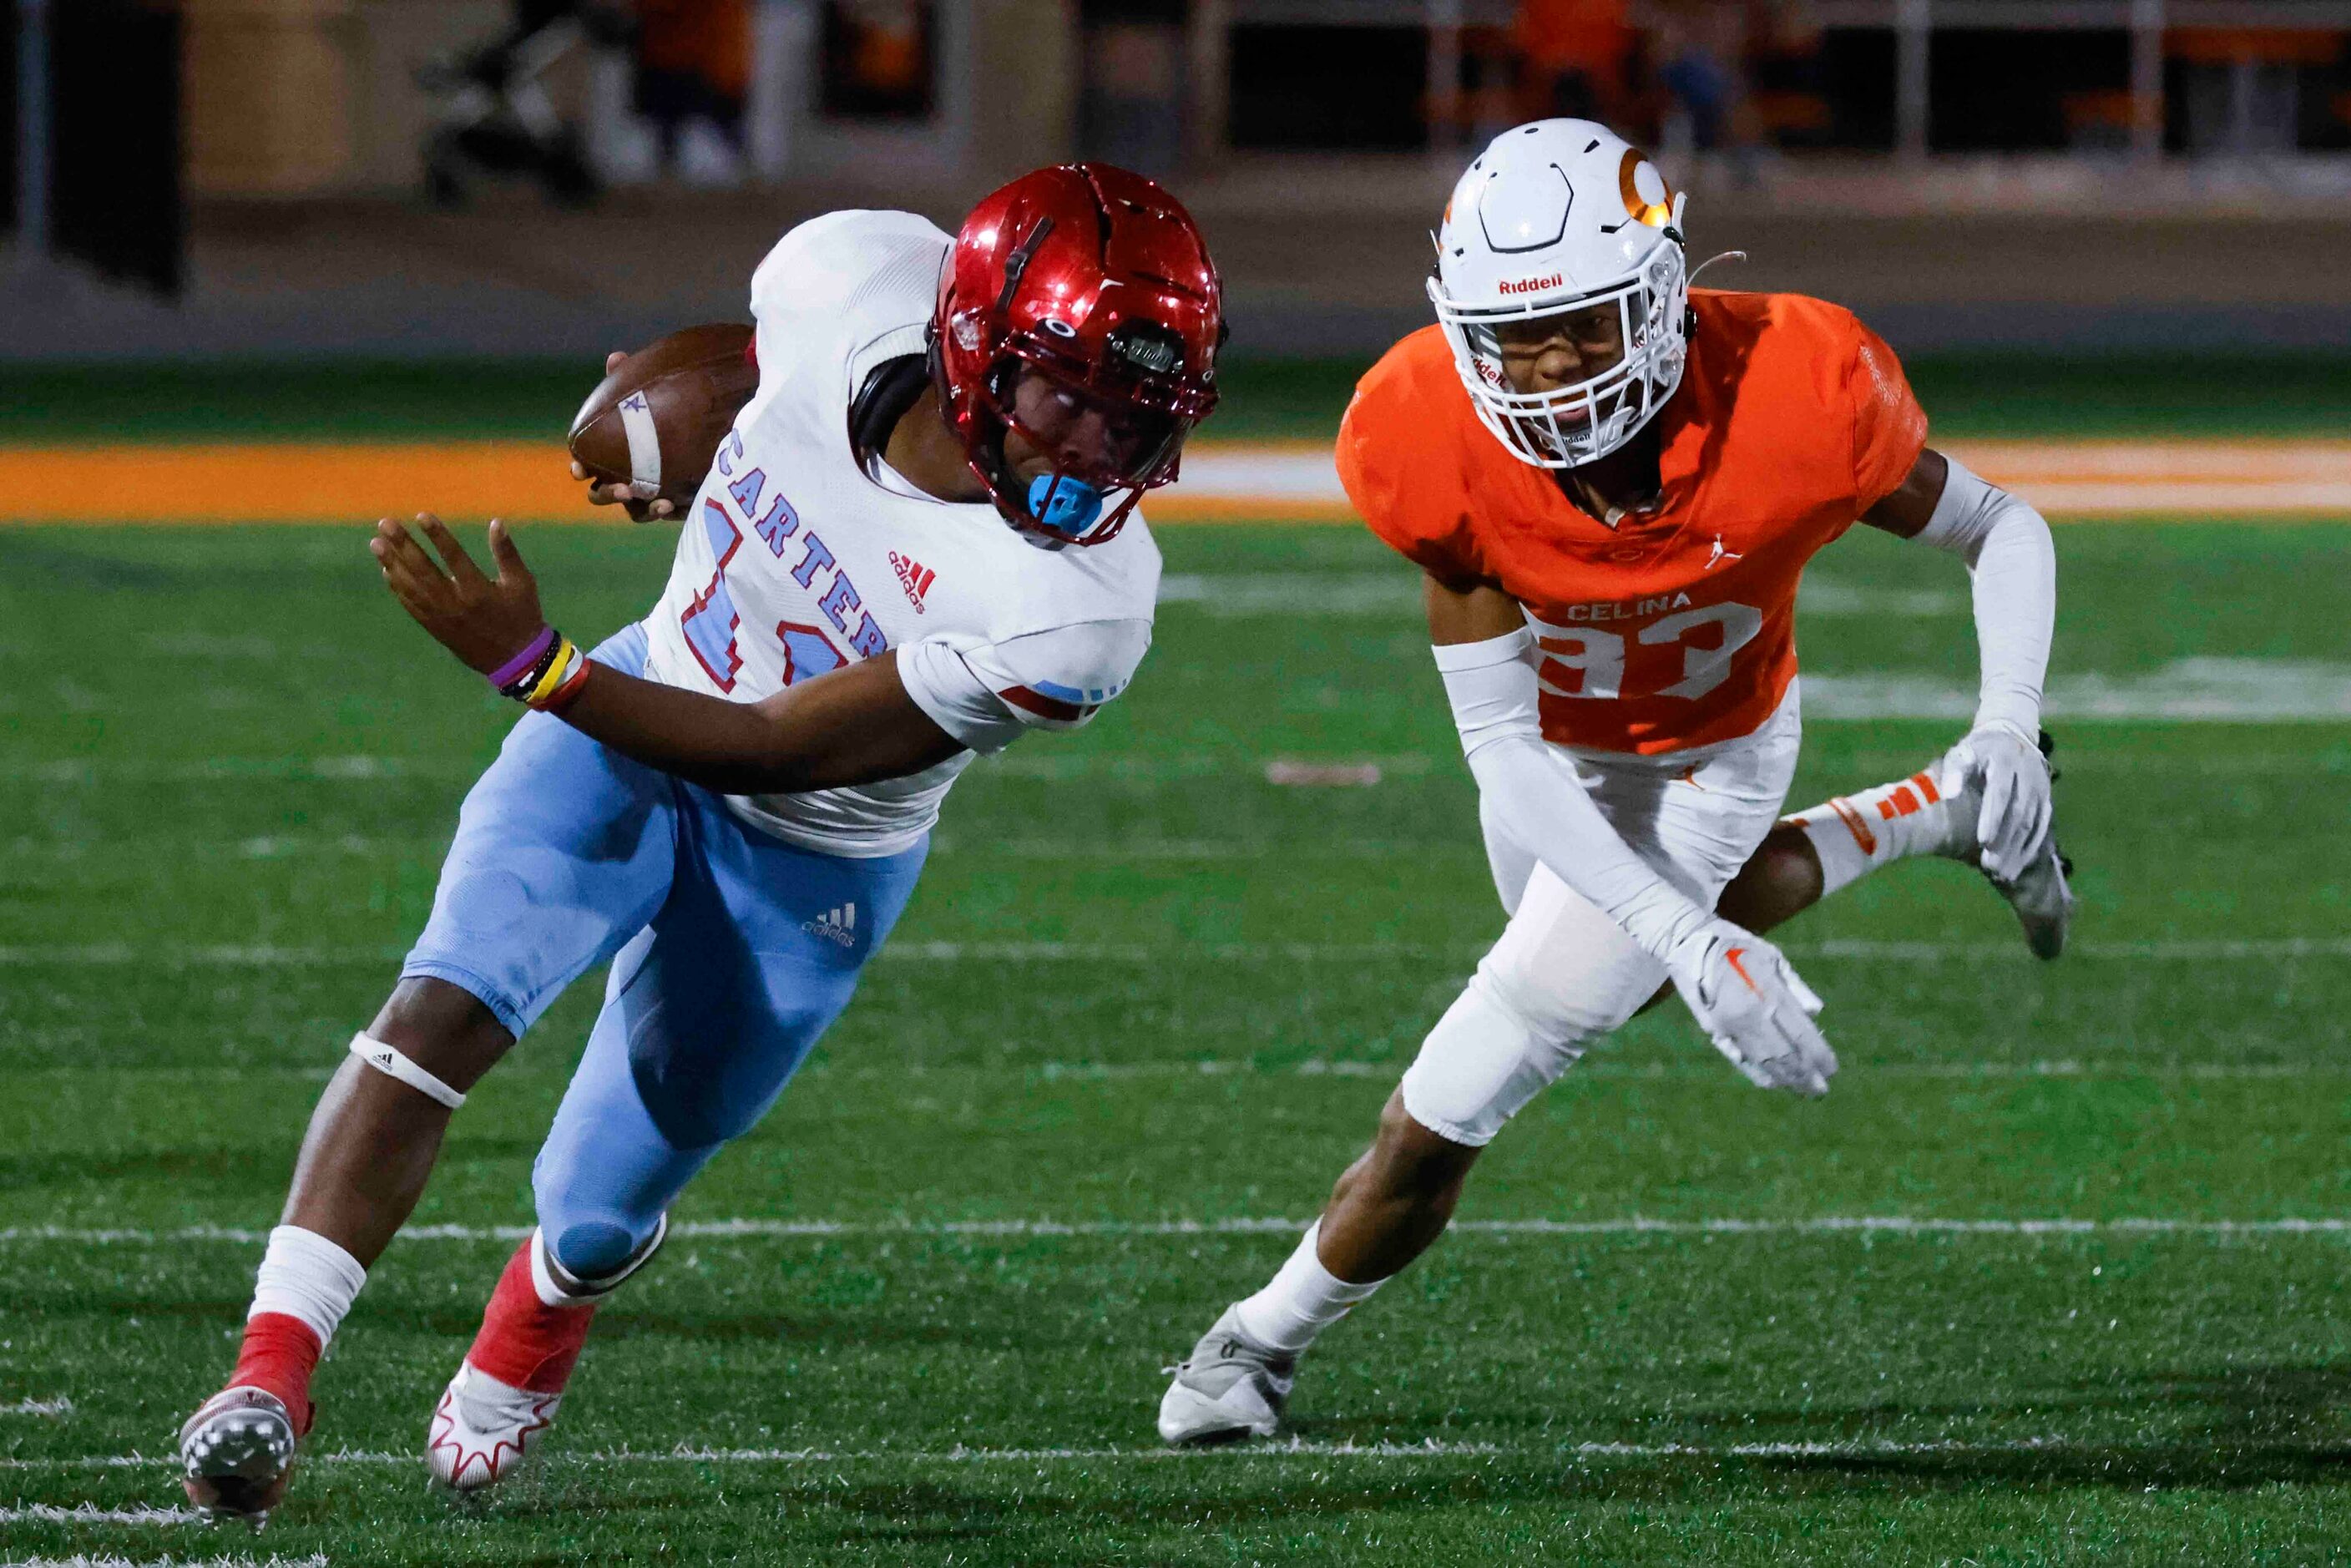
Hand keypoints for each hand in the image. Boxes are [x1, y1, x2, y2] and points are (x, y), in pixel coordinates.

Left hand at [369, 513, 547, 677]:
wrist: (514, 660)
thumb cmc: (521, 615)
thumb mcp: (522, 583)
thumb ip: (507, 553)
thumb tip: (496, 522)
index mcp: (479, 591)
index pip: (454, 557)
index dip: (437, 535)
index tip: (421, 515)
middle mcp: (455, 603)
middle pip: (423, 570)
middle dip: (403, 545)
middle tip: (385, 523)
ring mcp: (441, 617)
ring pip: (411, 586)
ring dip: (392, 564)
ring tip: (376, 543)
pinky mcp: (434, 627)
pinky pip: (410, 604)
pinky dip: (397, 587)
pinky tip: (387, 569)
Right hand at [574, 350, 674, 521]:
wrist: (700, 430)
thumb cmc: (659, 411)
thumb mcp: (645, 395)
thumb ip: (628, 381)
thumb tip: (616, 357)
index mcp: (607, 456)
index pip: (584, 464)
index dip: (579, 468)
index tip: (578, 470)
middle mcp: (621, 478)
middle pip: (601, 494)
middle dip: (608, 494)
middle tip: (622, 489)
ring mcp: (644, 495)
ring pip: (633, 511)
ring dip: (642, 508)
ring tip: (658, 502)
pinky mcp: (668, 504)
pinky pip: (664, 512)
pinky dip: (666, 510)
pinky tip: (674, 504)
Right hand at [1666, 922, 1835, 1095]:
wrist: (1687, 941)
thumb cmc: (1736, 945)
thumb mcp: (1771, 955)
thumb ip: (1795, 986)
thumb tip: (1817, 1012)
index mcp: (1769, 993)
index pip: (1802, 1035)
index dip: (1819, 1056)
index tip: (1831, 1070)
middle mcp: (1751, 1014)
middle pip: (1785, 1055)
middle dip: (1806, 1075)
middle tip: (1820, 1090)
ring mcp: (1731, 1024)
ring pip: (1764, 1061)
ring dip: (1785, 1078)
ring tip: (1801, 1090)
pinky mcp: (1714, 1029)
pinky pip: (1738, 1057)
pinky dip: (1756, 1073)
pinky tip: (1772, 1082)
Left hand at [1947, 721, 2051, 880]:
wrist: (2010, 734)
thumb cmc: (1977, 750)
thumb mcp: (1961, 752)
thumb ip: (1955, 772)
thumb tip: (1949, 795)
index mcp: (2005, 760)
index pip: (2000, 792)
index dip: (1993, 817)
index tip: (1983, 841)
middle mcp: (2028, 774)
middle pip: (2019, 813)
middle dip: (2005, 842)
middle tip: (1991, 867)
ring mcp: (2040, 788)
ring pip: (2033, 824)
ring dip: (2018, 850)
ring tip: (2003, 875)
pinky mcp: (2046, 799)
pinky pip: (2042, 826)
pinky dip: (2031, 847)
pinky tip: (2019, 866)